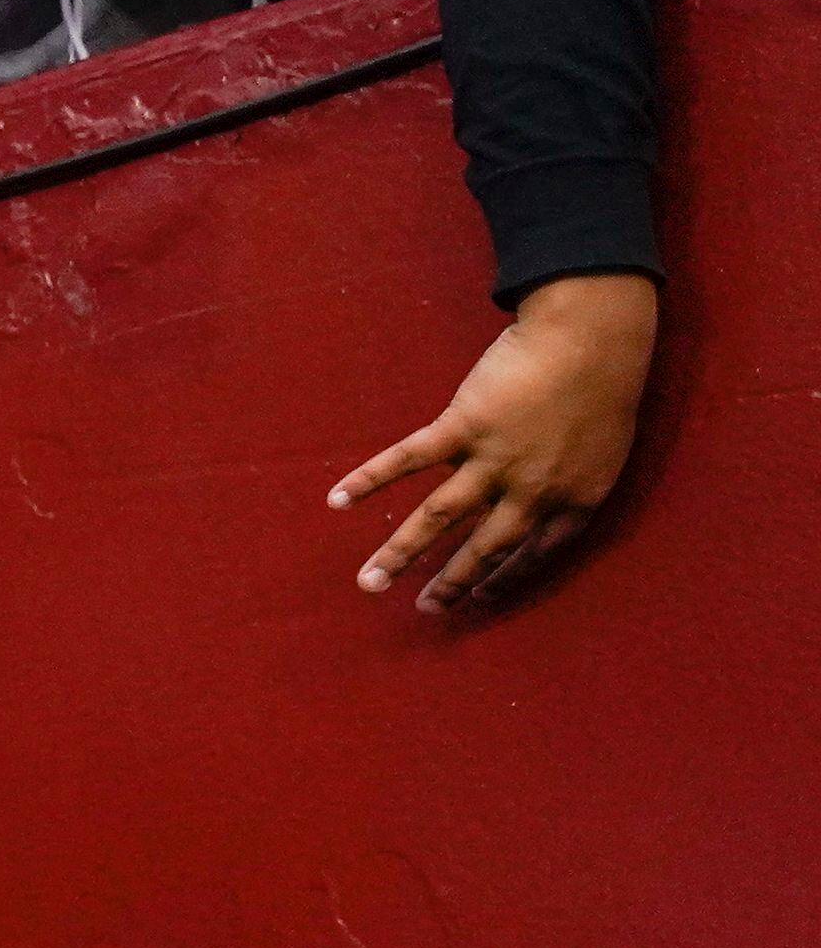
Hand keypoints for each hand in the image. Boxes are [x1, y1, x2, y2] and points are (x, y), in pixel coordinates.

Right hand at [329, 272, 654, 610]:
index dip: (505, 579)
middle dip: (449, 583)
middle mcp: (531, 492)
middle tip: (422, 610)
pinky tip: (338, 499)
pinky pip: (410, 460)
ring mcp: (493, 462)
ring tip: (367, 582)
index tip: (479, 596)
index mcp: (574, 499)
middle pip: (482, 549)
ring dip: (399, 552)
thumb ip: (570, 476)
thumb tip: (529, 491)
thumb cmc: (608, 383)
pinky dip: (370, 479)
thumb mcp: (607, 447)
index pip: (535, 555)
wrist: (592, 337)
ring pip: (439, 518)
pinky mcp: (461, 428)